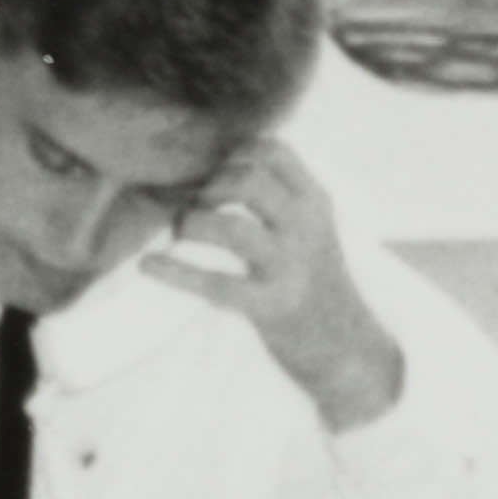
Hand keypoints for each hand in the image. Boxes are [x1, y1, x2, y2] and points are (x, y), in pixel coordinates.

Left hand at [154, 139, 402, 429]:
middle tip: (197, 207)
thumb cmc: (316, 282)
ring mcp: (290, 267)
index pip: (274, 150)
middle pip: (248, 180)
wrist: (348, 348)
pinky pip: (215, 283)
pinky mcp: (271, 306)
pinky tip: (149, 264)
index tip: (217, 172)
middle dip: (210, 187)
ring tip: (180, 232)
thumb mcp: (313, 229)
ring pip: (231, 226)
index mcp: (316, 203)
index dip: (235, 153)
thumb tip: (218, 164)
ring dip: (193, 223)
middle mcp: (306, 228)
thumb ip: (281, 198)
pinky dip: (175, 271)